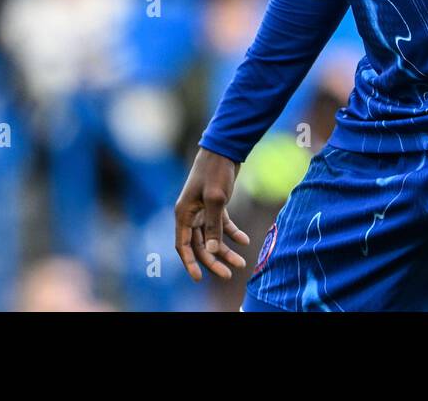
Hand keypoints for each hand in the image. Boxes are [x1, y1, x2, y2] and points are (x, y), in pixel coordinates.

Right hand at [174, 147, 251, 281]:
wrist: (224, 149)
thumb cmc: (216, 171)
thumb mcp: (216, 199)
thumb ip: (213, 226)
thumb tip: (210, 250)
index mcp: (184, 213)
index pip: (183, 245)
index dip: (190, 263)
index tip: (199, 279)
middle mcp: (190, 214)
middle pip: (199, 245)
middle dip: (213, 260)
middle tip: (229, 274)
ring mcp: (202, 210)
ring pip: (211, 237)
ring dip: (225, 250)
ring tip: (241, 262)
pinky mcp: (215, 205)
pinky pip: (222, 225)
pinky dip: (232, 234)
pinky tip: (244, 241)